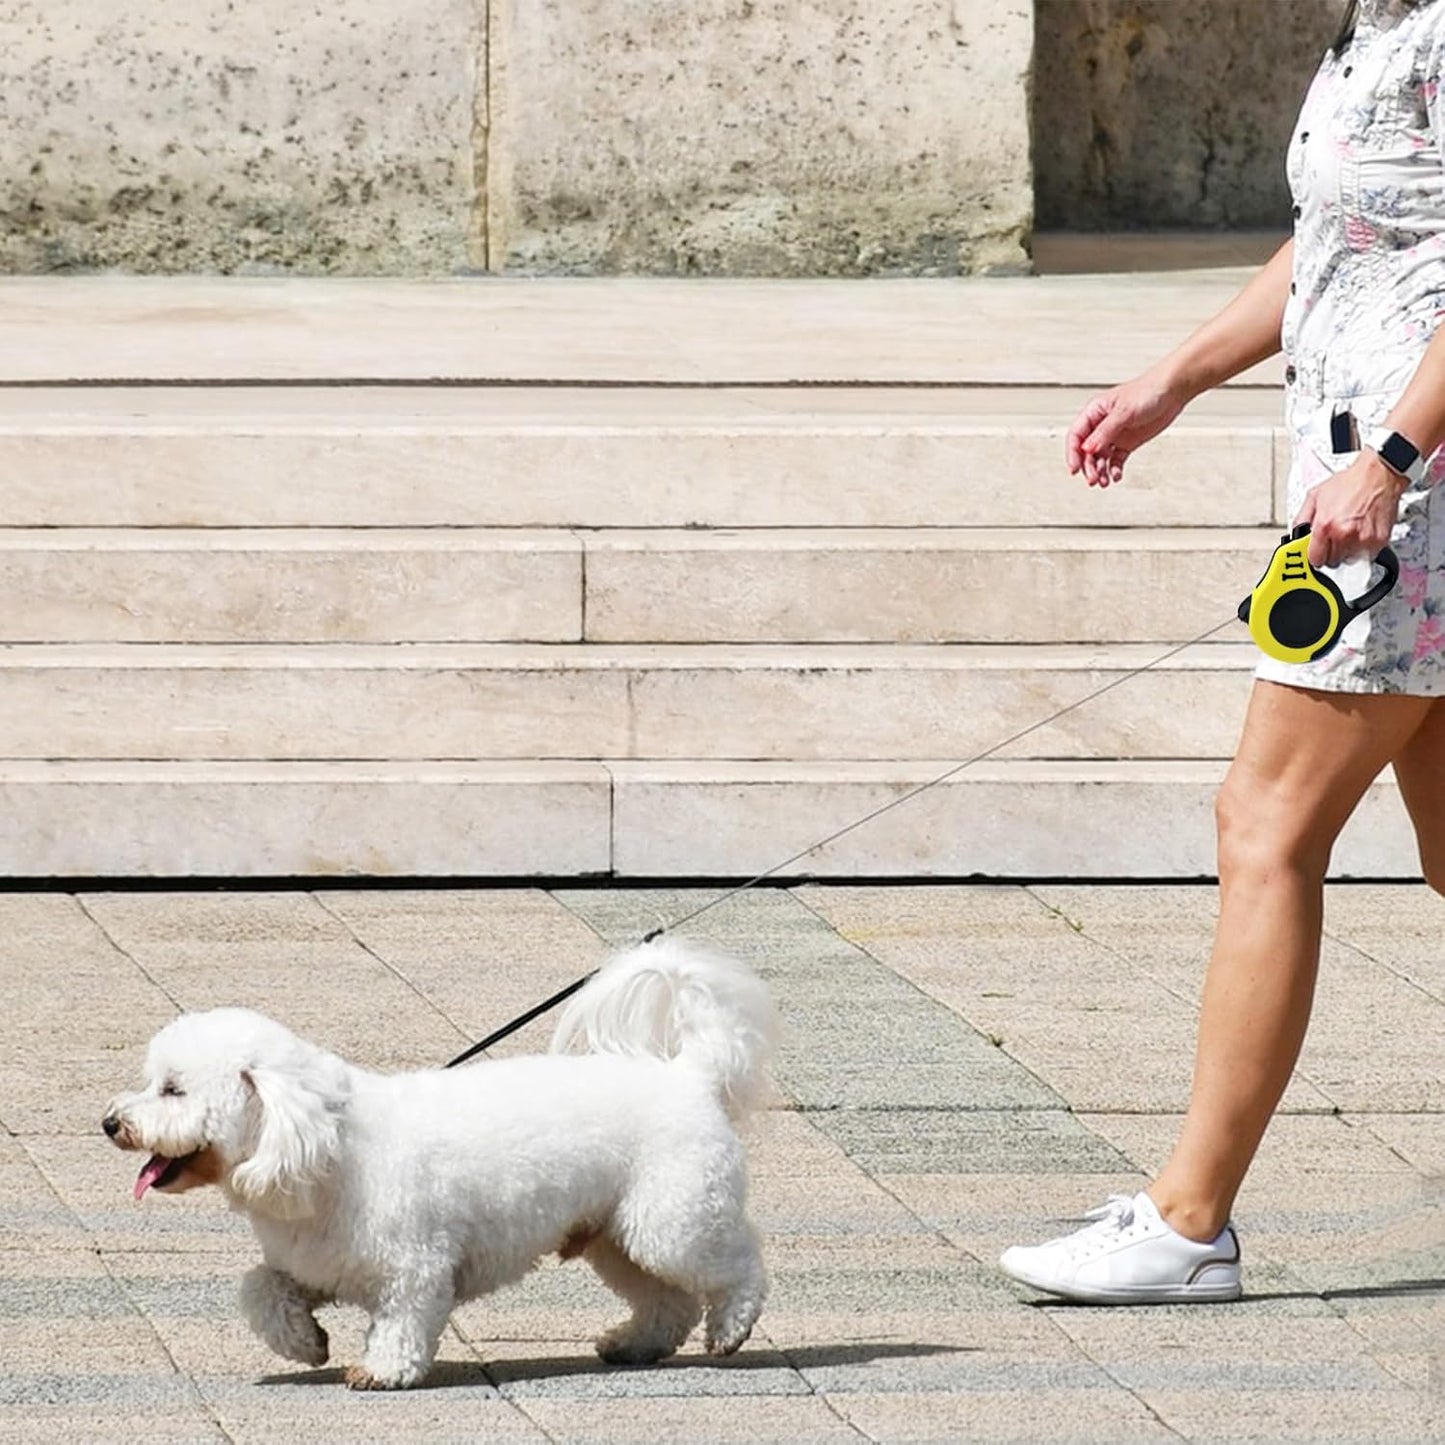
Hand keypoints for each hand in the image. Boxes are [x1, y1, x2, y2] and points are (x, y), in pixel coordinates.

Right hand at [1065, 371, 1188, 486]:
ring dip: (1099, 471)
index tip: (1074, 469)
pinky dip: (1114, 470)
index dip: (1072, 453)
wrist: (1172, 391)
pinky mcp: (1126, 443)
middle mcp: (1101, 425)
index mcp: (1094, 412)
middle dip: (1087, 467)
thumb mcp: (1124, 412)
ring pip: (1099, 458)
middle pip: (1085, 451)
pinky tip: (1116, 476)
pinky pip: (1115, 460)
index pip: (1076, 435)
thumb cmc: (1148, 392)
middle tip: (1093, 480)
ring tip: (1104, 482)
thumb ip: (1105, 431)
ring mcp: (1114, 435)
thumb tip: (1087, 449)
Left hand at [1294, 451, 1403, 566]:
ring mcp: (1363, 539)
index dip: (1315, 555)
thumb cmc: (1349, 482)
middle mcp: (1344, 534)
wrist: (1378, 474)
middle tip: (1335, 536)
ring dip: (1348, 550)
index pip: (1315, 559)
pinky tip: (1362, 530)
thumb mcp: (1314, 496)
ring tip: (1349, 531)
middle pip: (1332, 561)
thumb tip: (1296, 535)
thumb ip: (1301, 519)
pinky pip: (1367, 554)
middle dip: (1331, 551)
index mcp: (1325, 526)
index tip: (1317, 551)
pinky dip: (1364, 547)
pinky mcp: (1379, 540)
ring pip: (1350, 559)